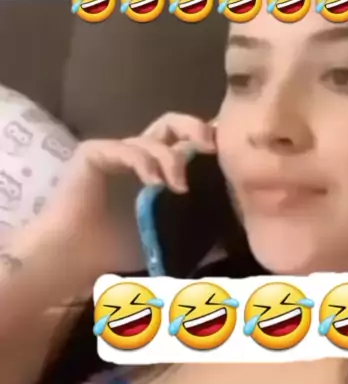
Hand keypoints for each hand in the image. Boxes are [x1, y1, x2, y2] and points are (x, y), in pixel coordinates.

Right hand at [34, 113, 216, 285]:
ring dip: (171, 157)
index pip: (188, 142)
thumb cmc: (118, 250)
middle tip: (211, 146)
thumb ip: (197, 223)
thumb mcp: (171, 235)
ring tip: (178, 186)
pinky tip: (154, 182)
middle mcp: (140, 155)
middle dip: (196, 128)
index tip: (231, 153)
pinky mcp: (95, 153)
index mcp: (158, 169)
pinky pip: (125, 148)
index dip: (208, 140)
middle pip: (173, 124)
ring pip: (153, 136)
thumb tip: (239, 228)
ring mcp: (117, 152)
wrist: (73, 259)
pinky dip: (144, 161)